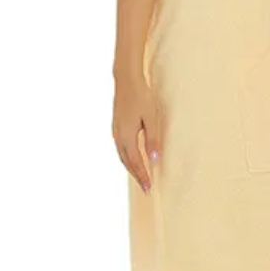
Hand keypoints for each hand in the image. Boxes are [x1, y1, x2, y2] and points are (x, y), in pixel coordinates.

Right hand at [112, 70, 161, 193]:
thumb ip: (152, 139)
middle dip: (136, 176)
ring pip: (122, 156)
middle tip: (146, 189)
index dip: (142, 176)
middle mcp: (118, 136)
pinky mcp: (116, 127)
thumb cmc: (142, 97)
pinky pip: (121, 149)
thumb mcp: (152, 118)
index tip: (149, 188)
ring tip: (140, 178)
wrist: (126, 81)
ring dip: (131, 168)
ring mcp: (115, 131)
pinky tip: (133, 160)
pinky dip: (127, 159)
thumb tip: (153, 159)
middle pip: (127, 162)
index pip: (135, 162)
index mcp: (127, 136)